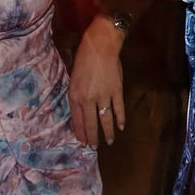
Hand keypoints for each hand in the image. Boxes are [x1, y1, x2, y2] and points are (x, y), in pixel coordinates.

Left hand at [70, 19, 126, 147]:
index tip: (82, 141)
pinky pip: (118, 109)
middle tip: (94, 148)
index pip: (77, 120)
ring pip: (105, 120)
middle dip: (92, 137)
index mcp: (75, 95)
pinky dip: (120, 119)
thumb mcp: (73, 77)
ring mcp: (103, 97)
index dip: (80, 132)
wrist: (100, 47)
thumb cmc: (84, 58)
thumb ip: (76, 94)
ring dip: (107, 132)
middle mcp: (88, 100)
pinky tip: (121, 127)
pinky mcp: (116, 92)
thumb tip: (81, 108)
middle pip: (91, 123)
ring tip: (109, 142)